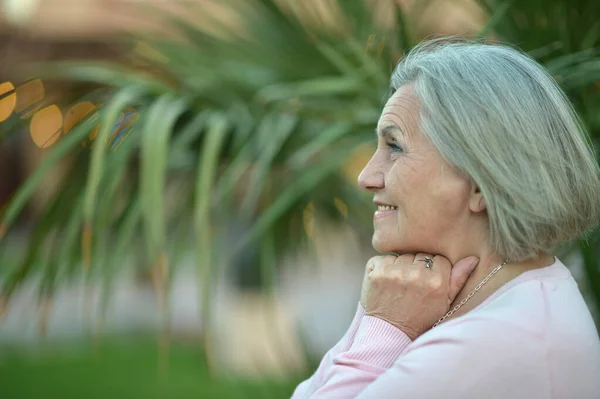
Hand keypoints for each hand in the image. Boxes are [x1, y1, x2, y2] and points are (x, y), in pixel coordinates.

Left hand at [360, 253, 478, 339]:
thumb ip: (458, 279)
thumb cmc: (420, 319)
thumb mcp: (445, 304)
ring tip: (400, 285)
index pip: (439, 259)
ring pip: (401, 256)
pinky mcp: (375, 272)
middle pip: (420, 256)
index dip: (434, 270)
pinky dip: (383, 267)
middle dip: (417, 267)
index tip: (428, 282)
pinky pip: (382, 258)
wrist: (390, 333)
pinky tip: (386, 283)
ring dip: (400, 267)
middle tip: (413, 285)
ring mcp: (393, 272)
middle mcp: (415, 274)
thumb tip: (473, 258)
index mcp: (436, 281)